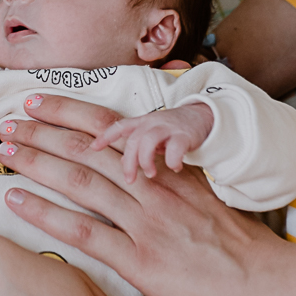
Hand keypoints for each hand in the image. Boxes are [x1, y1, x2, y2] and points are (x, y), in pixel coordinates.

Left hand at [0, 91, 276, 295]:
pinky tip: (16, 200)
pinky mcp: (140, 261)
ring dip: (37, 162)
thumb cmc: (245, 252)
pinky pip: (83, 231)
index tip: (38, 102)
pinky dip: (45, 213)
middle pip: (89, 150)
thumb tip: (157, 168)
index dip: (70, 113)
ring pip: (81, 181)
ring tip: (4, 151)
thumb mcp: (213, 202)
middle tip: (8, 123)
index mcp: (172, 172)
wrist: (268, 289)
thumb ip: (181, 182)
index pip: (114, 130)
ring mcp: (147, 224)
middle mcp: (156, 189)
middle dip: (43, 132)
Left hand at [92, 101, 213, 181]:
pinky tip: (175, 168)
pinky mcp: (185, 135)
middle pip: (133, 140)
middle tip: (129, 179)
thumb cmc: (172, 130)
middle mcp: (152, 123)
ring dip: (146, 160)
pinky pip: (175, 147)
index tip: (93, 149)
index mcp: (142, 123)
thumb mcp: (152, 135)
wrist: (202, 116)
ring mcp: (168, 128)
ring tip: (151, 174)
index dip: (106, 136)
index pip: (120, 126)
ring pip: (149, 140)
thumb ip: (137, 147)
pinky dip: (172, 160)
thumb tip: (121, 163)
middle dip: (129, 162)